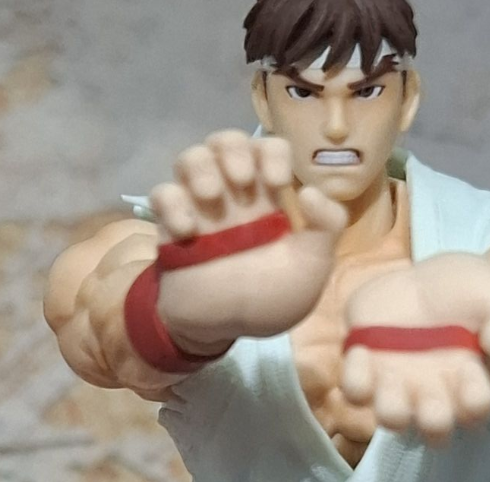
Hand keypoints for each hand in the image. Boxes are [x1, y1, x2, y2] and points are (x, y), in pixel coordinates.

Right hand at [151, 130, 346, 350]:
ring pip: (191, 158)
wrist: (225, 331)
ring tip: (211, 198)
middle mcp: (233, 196)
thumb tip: (310, 190)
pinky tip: (187, 231)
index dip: (273, 154)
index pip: (269, 149)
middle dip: (233, 149)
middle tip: (242, 181)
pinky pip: (162, 194)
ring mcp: (200, 209)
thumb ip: (327, 227)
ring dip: (200, 167)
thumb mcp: (312, 268)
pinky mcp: (170, 227)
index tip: (278, 184)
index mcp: (268, 198)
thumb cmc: (268, 299)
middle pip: (226, 142)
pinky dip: (172, 203)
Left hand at [342, 253, 489, 445]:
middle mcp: (433, 395)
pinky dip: (355, 379)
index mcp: (470, 385)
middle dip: (434, 420)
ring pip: (392, 418)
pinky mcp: (366, 369)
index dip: (475, 399)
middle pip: (434, 429)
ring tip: (393, 379)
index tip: (472, 366)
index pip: (476, 411)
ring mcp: (398, 386)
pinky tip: (362, 351)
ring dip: (392, 410)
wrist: (430, 281)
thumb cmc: (472, 296)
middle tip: (432, 392)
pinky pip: (355, 391)